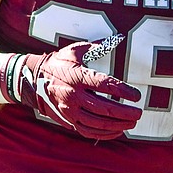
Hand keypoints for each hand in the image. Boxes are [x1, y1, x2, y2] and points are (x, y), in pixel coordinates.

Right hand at [0, 37, 142, 139]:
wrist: (33, 80)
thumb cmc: (58, 63)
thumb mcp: (74, 51)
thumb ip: (96, 46)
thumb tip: (116, 38)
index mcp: (77, 76)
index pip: (105, 85)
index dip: (124, 91)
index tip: (137, 96)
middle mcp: (74, 95)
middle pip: (105, 108)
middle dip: (125, 112)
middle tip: (139, 112)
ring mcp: (70, 110)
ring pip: (98, 123)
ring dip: (118, 124)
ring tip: (132, 122)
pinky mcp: (68, 120)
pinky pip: (89, 131)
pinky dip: (105, 134)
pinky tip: (117, 131)